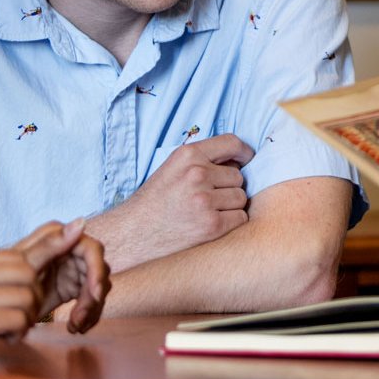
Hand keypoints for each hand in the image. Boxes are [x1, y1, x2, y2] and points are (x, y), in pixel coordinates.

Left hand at [15, 220, 109, 332]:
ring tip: (75, 326)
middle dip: (93, 296)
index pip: (92, 251)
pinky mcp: (76, 287)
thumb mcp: (24, 265)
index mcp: (60, 238)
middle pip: (98, 272)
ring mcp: (75, 270)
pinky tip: (75, 327)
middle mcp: (71, 251)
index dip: (97, 272)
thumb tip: (81, 222)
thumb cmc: (2, 281)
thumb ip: (51, 244)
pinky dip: (87, 316)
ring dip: (91, 309)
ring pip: (98, 289)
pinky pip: (92, 301)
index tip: (94, 295)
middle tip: (80, 317)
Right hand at [96, 134, 253, 268]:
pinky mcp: (212, 225)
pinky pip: (241, 217)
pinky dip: (231, 223)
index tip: (246, 160)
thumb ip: (202, 161)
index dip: (244, 152)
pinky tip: (210, 225)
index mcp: (187, 155)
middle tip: (207, 199)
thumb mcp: (173, 170)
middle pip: (239, 176)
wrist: (132, 235)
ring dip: (230, 206)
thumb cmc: (155, 203)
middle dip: (228, 187)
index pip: (232, 143)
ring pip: (241, 198)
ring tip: (205, 212)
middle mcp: (197, 174)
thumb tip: (240, 160)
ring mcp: (205, 200)